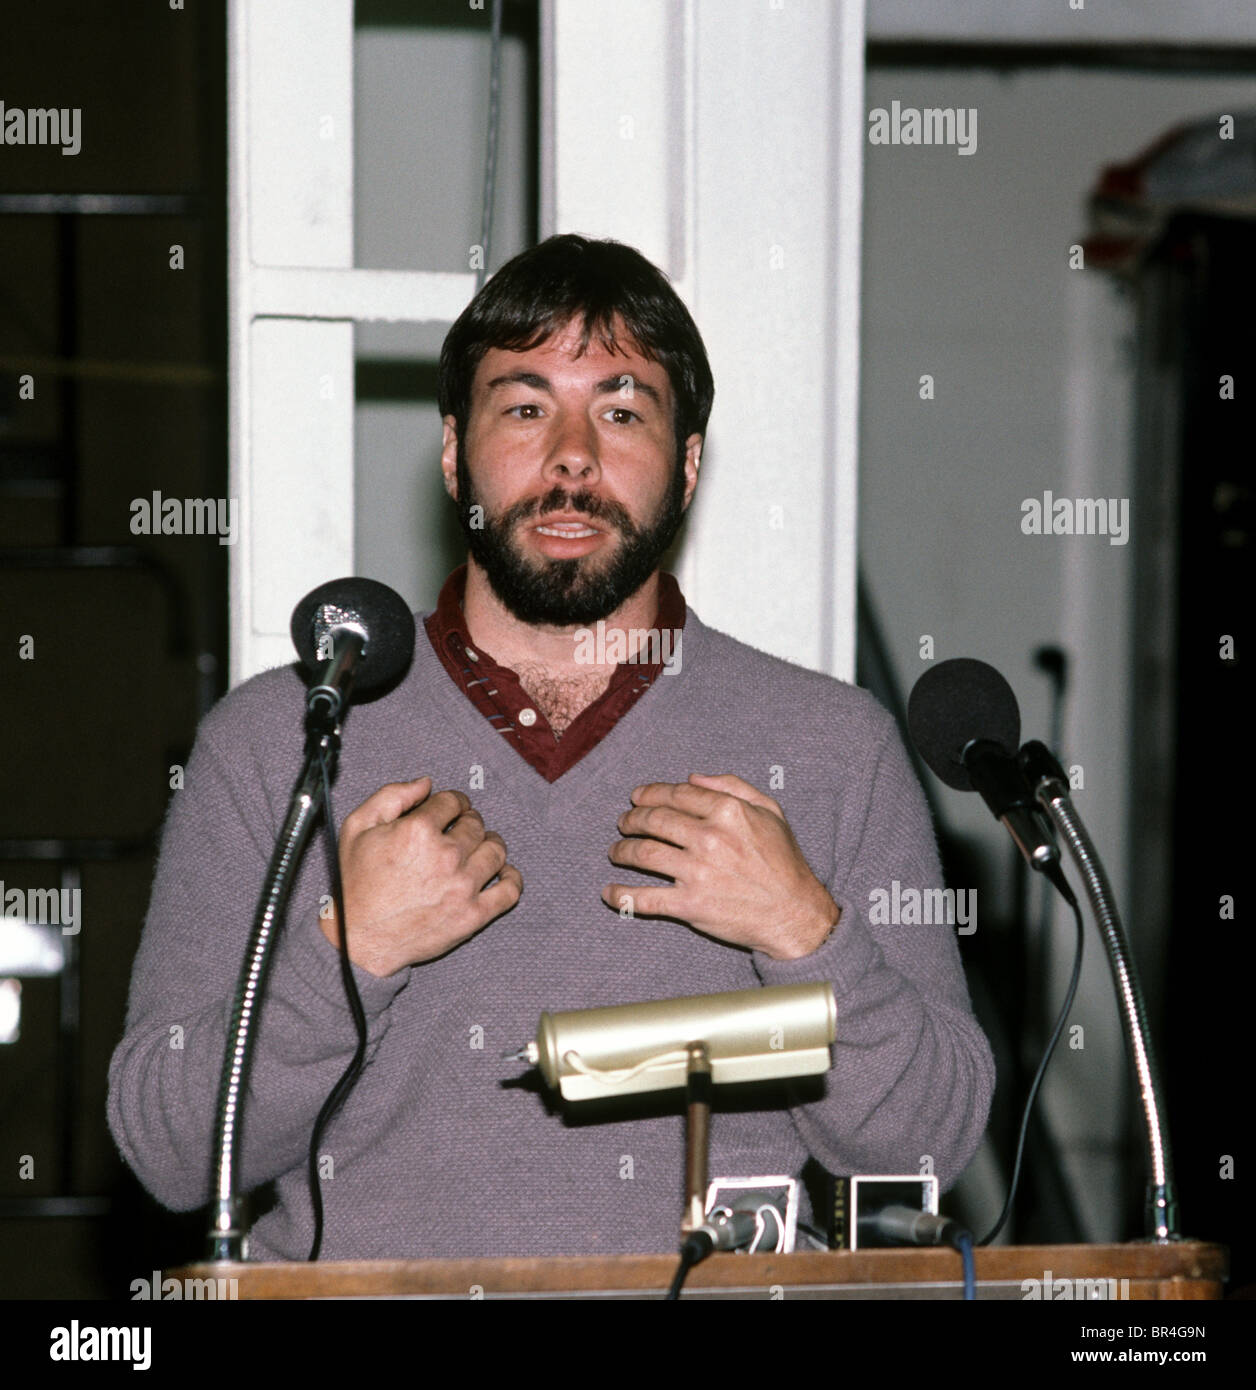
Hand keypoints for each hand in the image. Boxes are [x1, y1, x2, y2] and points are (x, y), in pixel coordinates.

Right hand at [321, 776, 521, 976]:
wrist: (356, 938)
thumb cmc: (354, 883)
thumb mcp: (358, 826)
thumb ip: (392, 796)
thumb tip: (426, 783)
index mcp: (419, 831)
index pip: (453, 801)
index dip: (451, 802)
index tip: (449, 811)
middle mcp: (446, 856)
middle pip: (476, 824)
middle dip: (468, 822)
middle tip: (459, 831)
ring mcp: (463, 887)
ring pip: (496, 851)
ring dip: (489, 844)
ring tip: (478, 849)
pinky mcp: (473, 915)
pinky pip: (510, 890)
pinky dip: (512, 878)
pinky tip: (502, 873)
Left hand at [604, 772, 838, 960]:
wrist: (795, 914)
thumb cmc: (784, 862)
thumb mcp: (770, 811)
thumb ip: (733, 787)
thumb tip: (693, 778)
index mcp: (728, 811)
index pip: (676, 795)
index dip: (650, 793)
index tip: (637, 797)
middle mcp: (709, 838)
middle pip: (654, 820)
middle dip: (632, 819)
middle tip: (623, 822)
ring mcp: (696, 873)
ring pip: (643, 854)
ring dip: (621, 851)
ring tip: (614, 851)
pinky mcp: (689, 906)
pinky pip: (644, 899)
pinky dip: (621, 895)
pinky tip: (608, 893)